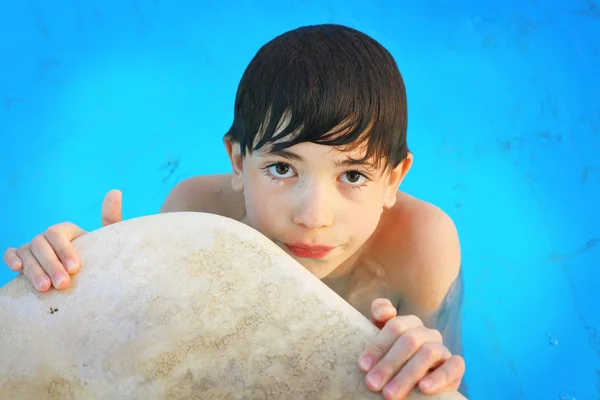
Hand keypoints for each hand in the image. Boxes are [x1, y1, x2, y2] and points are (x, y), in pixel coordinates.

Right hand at [3, 189, 122, 290]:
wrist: (89, 278)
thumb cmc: (99, 258)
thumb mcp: (107, 240)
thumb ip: (111, 217)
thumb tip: (115, 191)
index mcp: (67, 230)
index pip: (58, 234)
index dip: (64, 250)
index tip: (75, 268)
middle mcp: (47, 237)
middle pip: (41, 245)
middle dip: (51, 265)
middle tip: (63, 284)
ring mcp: (33, 248)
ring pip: (27, 253)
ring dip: (33, 270)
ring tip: (45, 288)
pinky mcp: (22, 259)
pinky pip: (11, 254)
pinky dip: (11, 258)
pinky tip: (17, 269)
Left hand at [358, 298, 464, 399]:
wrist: (412, 389)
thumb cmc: (390, 365)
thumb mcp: (379, 346)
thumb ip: (377, 321)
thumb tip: (386, 312)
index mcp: (408, 324)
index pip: (395, 326)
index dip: (378, 345)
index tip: (363, 366)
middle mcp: (426, 333)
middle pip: (410, 340)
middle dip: (388, 364)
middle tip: (372, 384)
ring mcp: (442, 348)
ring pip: (429, 353)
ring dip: (407, 375)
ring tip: (390, 394)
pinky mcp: (456, 366)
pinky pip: (454, 366)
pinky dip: (439, 377)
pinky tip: (424, 388)